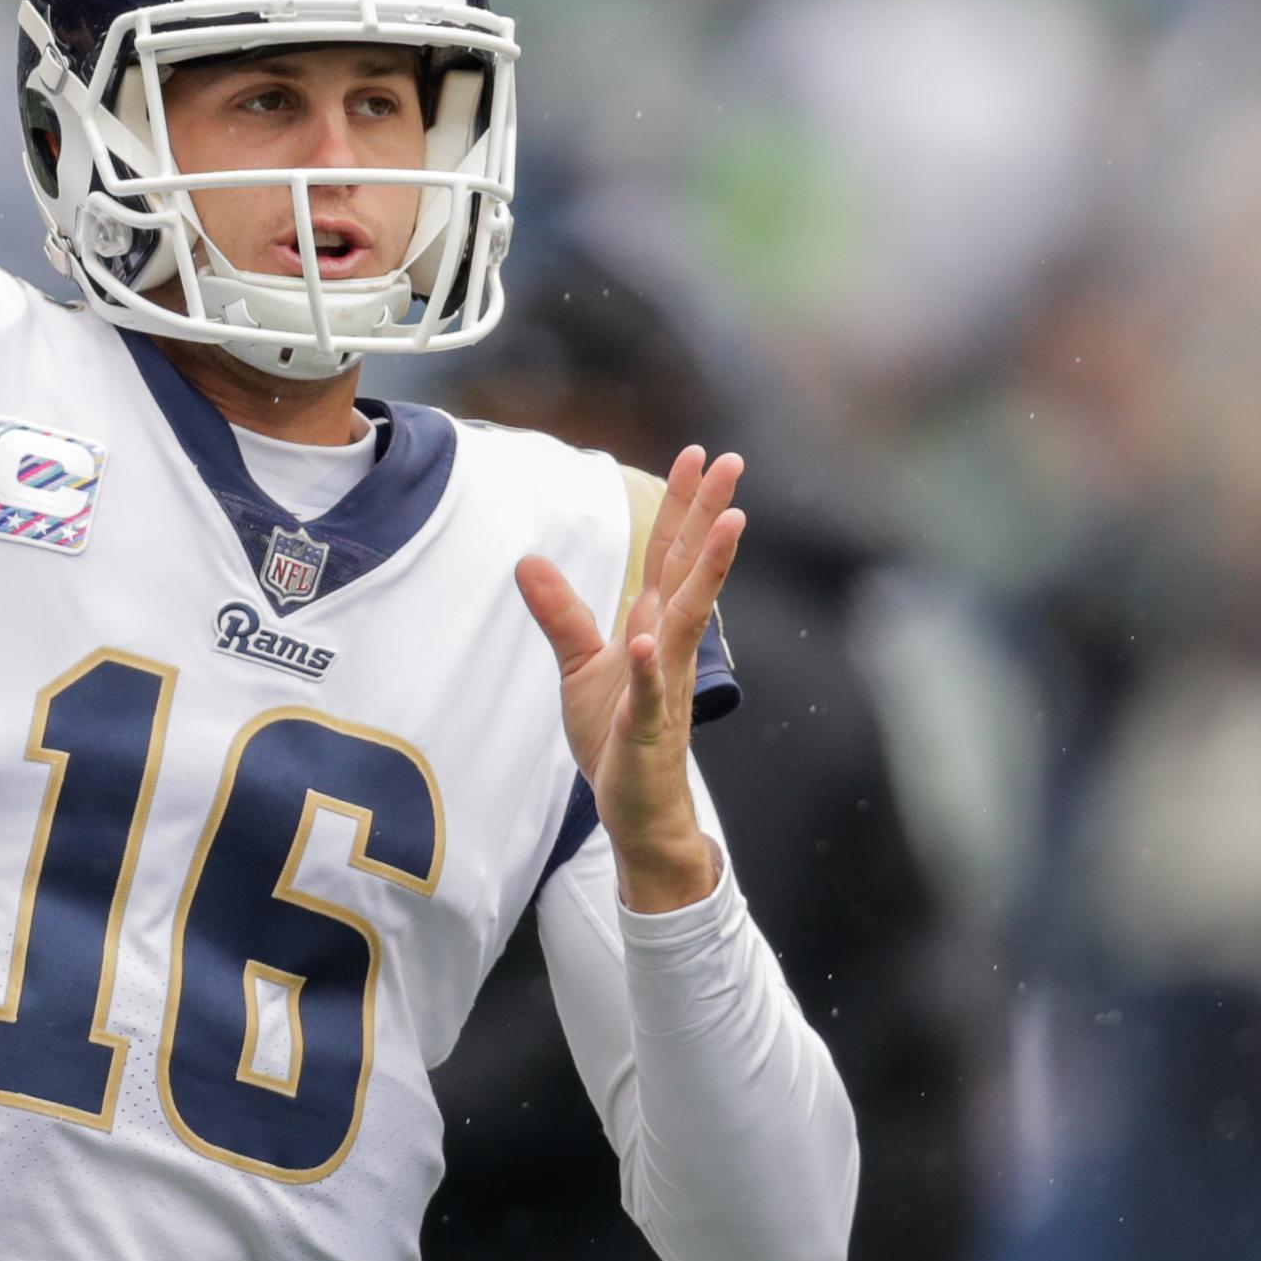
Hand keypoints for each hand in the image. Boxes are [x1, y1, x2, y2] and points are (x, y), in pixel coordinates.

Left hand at [514, 446, 746, 912]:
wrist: (635, 807)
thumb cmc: (616, 736)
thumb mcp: (579, 664)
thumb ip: (561, 612)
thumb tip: (527, 559)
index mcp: (651, 626)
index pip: (670, 554)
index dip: (681, 505)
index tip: (696, 453)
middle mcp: (666, 646)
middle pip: (690, 570)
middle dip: (710, 515)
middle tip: (732, 461)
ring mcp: (662, 685)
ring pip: (687, 620)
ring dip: (708, 572)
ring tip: (727, 525)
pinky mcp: (645, 728)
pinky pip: (648, 694)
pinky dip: (647, 668)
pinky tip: (645, 640)